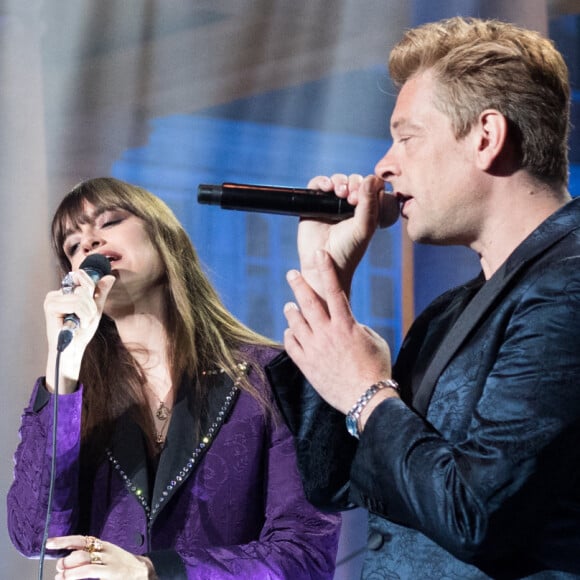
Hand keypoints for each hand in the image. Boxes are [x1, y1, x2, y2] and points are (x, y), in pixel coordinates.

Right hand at [44, 270, 115, 392]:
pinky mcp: (50, 306)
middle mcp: (56, 293)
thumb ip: (100, 292)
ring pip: (81, 297)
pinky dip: (83, 316)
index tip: (91, 306)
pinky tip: (78, 325)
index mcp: (66, 292)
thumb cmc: (82, 331)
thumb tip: (110, 276)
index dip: (91, 288)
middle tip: (85, 319)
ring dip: (88, 313)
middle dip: (91, 306)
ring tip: (82, 323)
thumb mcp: (95, 309)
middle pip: (84, 288)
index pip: (82, 277)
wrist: (74, 349)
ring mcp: (52, 299)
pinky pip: (76, 304)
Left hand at [46, 535, 156, 579]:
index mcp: (103, 545)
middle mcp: (106, 551)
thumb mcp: (107, 555)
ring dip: (71, 572)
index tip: (49, 543)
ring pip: (86, 564)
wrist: (143, 571)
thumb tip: (64, 562)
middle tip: (59, 568)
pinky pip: (92, 572)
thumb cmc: (120, 564)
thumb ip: (89, 555)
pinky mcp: (112, 574)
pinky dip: (79, 576)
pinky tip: (71, 579)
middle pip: (81, 552)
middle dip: (66, 560)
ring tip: (61, 576)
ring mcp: (109, 563)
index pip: (81, 539)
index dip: (64, 540)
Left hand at [284, 249, 394, 414]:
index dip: (326, 269)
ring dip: (292, 311)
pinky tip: (290, 331)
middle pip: (308, 302)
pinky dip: (289, 335)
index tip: (320, 253)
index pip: (334, 290)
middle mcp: (326, 334)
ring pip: (295, 323)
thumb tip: (346, 324)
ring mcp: (314, 349)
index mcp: (346, 325)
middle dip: (299, 284)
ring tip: (290, 305)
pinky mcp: (306, 365)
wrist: (366, 399)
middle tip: (291, 273)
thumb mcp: (373, 340)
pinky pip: (291, 345)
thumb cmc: (376, 369)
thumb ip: (357, 327)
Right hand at [298, 173, 384, 297]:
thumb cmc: (348, 251)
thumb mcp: (364, 228)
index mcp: (366, 211)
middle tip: (352, 198)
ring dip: (340, 181)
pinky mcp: (314, 204)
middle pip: (355, 181)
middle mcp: (350, 206)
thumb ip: (369, 204)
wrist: (324, 264)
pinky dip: (323, 181)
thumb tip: (370, 179)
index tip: (364, 197)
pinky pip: (318, 184)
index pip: (372, 187)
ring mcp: (332, 204)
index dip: (370, 185)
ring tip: (340, 192)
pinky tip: (327, 188)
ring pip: (338, 180)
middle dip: (354, 183)